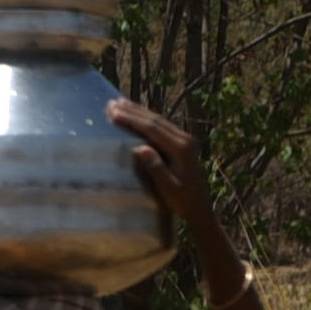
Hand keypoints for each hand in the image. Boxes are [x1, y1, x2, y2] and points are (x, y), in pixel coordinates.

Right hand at [105, 95, 220, 238]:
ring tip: (119, 103)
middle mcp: (185, 139)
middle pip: (155, 120)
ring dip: (138, 111)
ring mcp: (185, 139)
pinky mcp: (183, 142)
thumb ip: (156, 169)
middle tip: (111, 104)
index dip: (132, 120)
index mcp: (181, 149)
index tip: (114, 113)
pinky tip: (136, 114)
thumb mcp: (169, 189)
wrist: (199, 207)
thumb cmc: (182, 201)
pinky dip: (146, 118)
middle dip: (132, 111)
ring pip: (158, 120)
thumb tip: (140, 148)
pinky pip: (162, 125)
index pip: (153, 129)